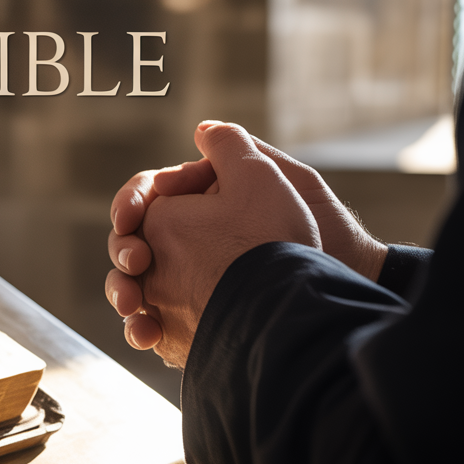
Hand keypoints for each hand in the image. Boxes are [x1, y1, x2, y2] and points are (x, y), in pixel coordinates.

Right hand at [106, 122, 324, 367]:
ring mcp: (188, 282)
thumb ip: (240, 152)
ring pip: (135, 285)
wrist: (340, 290)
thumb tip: (203, 129)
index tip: (129, 218)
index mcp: (205, 204)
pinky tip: (146, 334)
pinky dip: (141, 327)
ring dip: (123, 293)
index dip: (132, 204)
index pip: (150, 197)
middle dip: (123, 252)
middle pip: (134, 242)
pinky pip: (153, 321)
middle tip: (135, 264)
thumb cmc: (323, 231)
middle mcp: (192, 241)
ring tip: (132, 307)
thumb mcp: (285, 179)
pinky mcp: (191, 319)